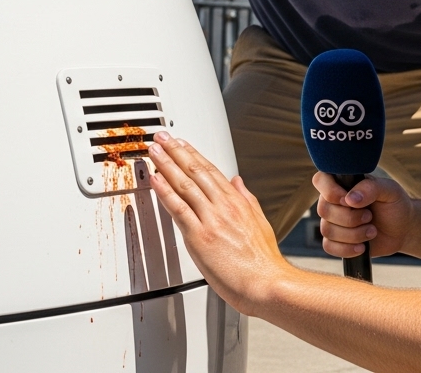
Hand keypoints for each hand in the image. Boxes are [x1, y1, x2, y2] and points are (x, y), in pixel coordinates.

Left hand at [148, 132, 289, 314]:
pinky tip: (155, 180)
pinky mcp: (199, 237)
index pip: (211, 170)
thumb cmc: (263, 262)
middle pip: (195, 171)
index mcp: (237, 202)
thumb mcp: (260, 222)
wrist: (266, 283)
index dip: (193, 153)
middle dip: (176, 152)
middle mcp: (224, 206)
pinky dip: (165, 192)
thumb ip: (247, 199)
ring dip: (166, 165)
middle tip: (162, 138)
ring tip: (154, 151)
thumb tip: (238, 182)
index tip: (181, 143)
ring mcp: (211, 220)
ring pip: (184, 185)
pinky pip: (178, 209)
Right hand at [314, 172, 414, 258]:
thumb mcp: (389, 190)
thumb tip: (350, 199)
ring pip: (327, 230)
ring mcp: (334, 222)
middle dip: (350, 218)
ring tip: (372, 231)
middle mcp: (334, 201)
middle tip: (370, 216)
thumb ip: (370, 188)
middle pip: (324, 210)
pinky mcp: (337, 241)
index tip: (349, 201)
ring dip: (353, 234)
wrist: (402, 229)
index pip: (321, 180)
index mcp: (344, 184)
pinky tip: (362, 247)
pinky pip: (329, 247)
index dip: (331, 192)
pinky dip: (347, 249)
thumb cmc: (394, 204)